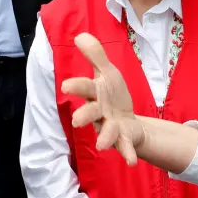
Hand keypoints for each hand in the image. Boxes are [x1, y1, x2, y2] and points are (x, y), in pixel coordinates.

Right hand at [61, 34, 145, 165]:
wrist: (127, 121)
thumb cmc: (113, 96)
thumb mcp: (107, 72)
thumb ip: (95, 55)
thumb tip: (80, 35)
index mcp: (94, 94)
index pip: (84, 88)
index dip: (76, 87)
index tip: (66, 85)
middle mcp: (98, 112)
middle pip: (90, 113)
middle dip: (84, 116)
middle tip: (77, 121)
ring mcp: (110, 127)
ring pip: (105, 132)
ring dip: (104, 138)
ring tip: (103, 145)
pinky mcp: (123, 138)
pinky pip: (124, 146)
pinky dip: (127, 153)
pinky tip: (131, 162)